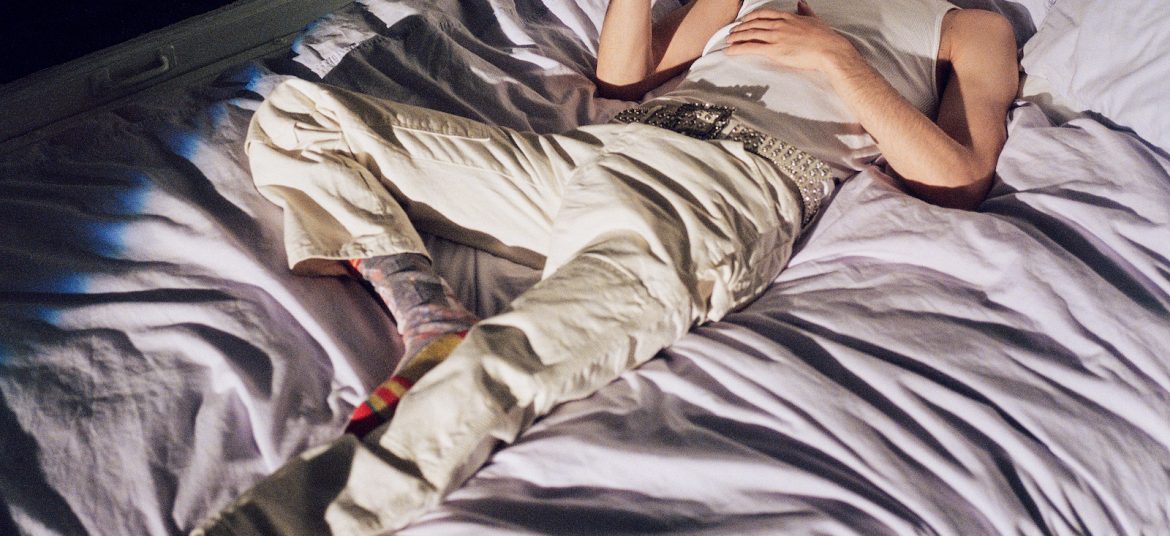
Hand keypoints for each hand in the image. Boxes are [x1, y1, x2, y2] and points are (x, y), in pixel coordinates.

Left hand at [725, 0, 861, 74]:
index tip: (744, 20)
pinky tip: (730, 51)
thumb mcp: (813, 19)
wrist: (828, 49)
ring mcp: (776, 37)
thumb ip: (805, 10)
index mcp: (787, 17)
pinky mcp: (774, 50)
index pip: (764, 14)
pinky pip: (751, 48)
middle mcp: (779, 25)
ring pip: (750, 34)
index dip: (751, 17)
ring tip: (728, 41)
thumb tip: (801, 2)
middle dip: (741, 28)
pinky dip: (738, 48)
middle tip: (732, 32)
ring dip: (737, 37)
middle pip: (754, 24)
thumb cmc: (824, 37)